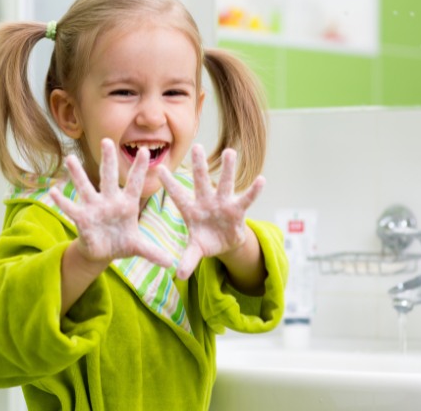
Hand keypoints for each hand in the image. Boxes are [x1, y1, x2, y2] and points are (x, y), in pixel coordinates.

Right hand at [50, 138, 172, 267]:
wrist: (103, 253)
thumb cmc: (121, 243)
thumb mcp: (138, 247)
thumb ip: (152, 252)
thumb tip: (171, 264)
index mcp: (127, 204)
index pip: (134, 183)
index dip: (139, 169)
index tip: (144, 151)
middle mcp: (109, 201)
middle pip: (108, 177)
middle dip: (108, 160)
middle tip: (106, 140)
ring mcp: (94, 208)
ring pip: (85, 187)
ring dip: (77, 174)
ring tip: (70, 159)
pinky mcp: (81, 218)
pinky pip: (71, 208)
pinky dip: (62, 200)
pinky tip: (53, 190)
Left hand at [158, 144, 264, 279]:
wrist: (223, 243)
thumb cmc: (205, 241)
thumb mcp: (195, 251)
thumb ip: (188, 260)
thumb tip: (178, 276)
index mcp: (191, 210)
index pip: (177, 195)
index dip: (169, 183)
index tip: (158, 168)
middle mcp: (206, 202)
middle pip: (201, 181)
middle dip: (199, 165)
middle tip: (196, 146)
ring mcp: (223, 204)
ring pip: (226, 183)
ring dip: (228, 169)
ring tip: (230, 152)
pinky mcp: (238, 210)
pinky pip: (246, 199)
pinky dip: (253, 191)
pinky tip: (261, 179)